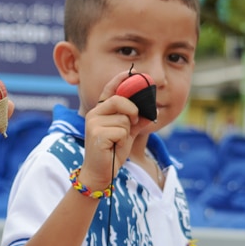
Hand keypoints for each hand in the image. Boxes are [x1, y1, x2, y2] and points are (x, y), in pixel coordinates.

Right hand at [77, 70, 153, 189]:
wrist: (100, 173)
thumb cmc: (112, 153)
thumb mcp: (128, 133)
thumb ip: (137, 121)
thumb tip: (151, 110)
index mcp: (100, 111)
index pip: (110, 89)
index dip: (120, 79)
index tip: (133, 71)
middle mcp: (94, 113)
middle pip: (120, 100)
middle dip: (132, 110)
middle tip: (134, 121)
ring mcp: (93, 122)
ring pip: (123, 118)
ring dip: (127, 132)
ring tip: (117, 142)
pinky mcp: (96, 133)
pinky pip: (121, 130)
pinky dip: (123, 140)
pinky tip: (114, 147)